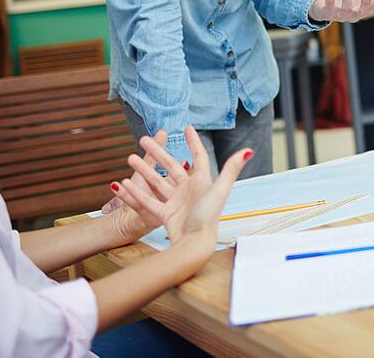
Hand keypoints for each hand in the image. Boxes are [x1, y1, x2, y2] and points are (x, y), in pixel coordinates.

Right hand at [111, 125, 251, 244]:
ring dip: (143, 170)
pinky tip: (124, 184)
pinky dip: (137, 193)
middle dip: (157, 152)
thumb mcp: (219, 190)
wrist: (195, 245)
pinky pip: (149, 200)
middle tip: (142, 139)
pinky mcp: (166, 215)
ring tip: (130, 158)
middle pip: (170, 166)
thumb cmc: (209, 218)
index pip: (198, 157)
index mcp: (203, 183)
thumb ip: (231, 169)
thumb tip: (248, 150)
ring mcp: (176, 202)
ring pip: (156, 182)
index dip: (194, 143)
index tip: (187, 128)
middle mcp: (189, 191)